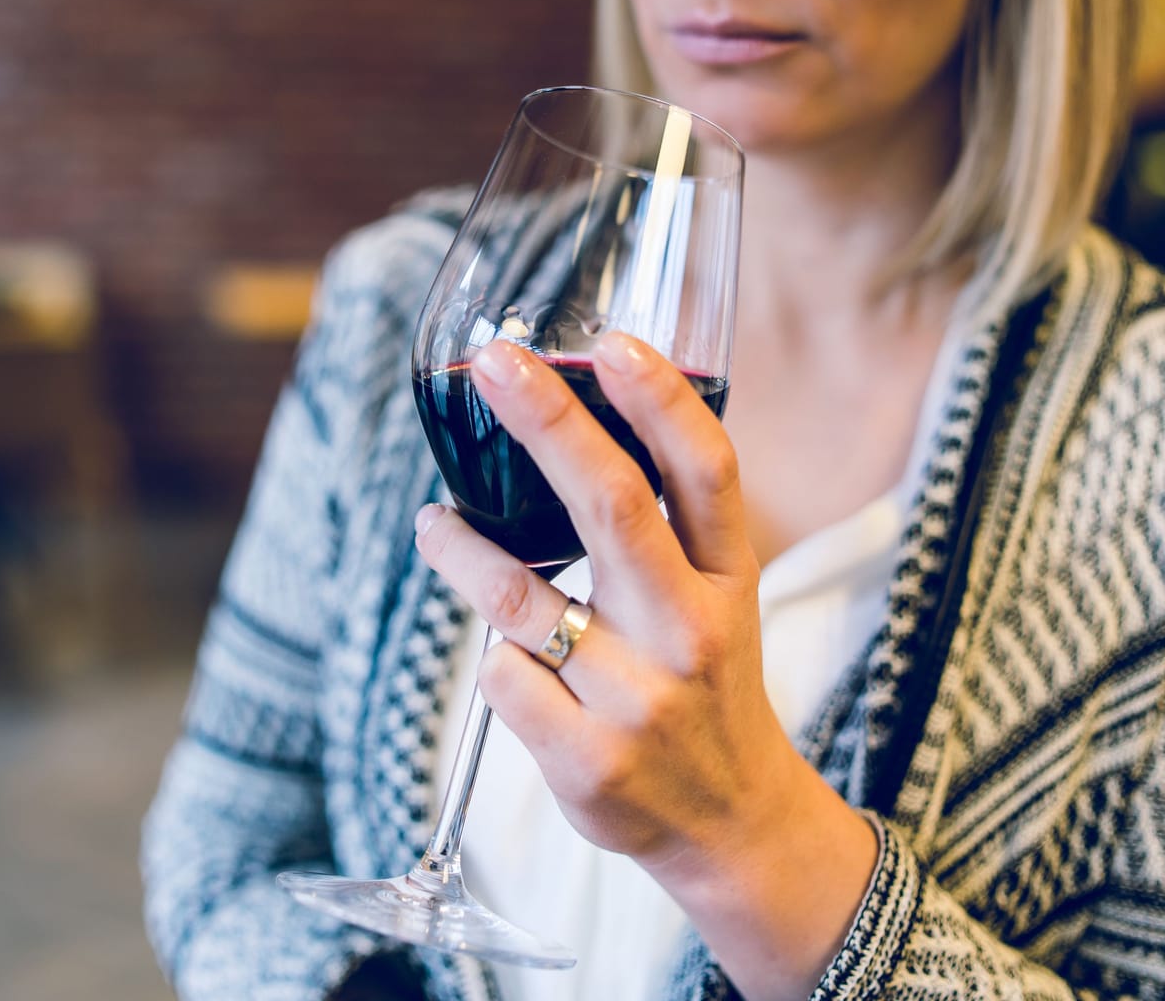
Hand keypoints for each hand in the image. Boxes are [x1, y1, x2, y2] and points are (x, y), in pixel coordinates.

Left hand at [413, 334, 876, 998]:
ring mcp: (638, 700)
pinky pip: (504, 678)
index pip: (706, 473)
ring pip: (522, 598)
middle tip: (495, 364)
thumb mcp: (720, 595)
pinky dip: (497, 659)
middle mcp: (690, 632)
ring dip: (462, 549)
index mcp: (728, 579)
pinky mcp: (586, 761)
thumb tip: (583, 414)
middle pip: (612, 509)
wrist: (731, 821)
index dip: (662, 402)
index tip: (613, 342)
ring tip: (434, 523)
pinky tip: (512, 660)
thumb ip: (670, 521)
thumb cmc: (706, 679)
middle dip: (549, 422)